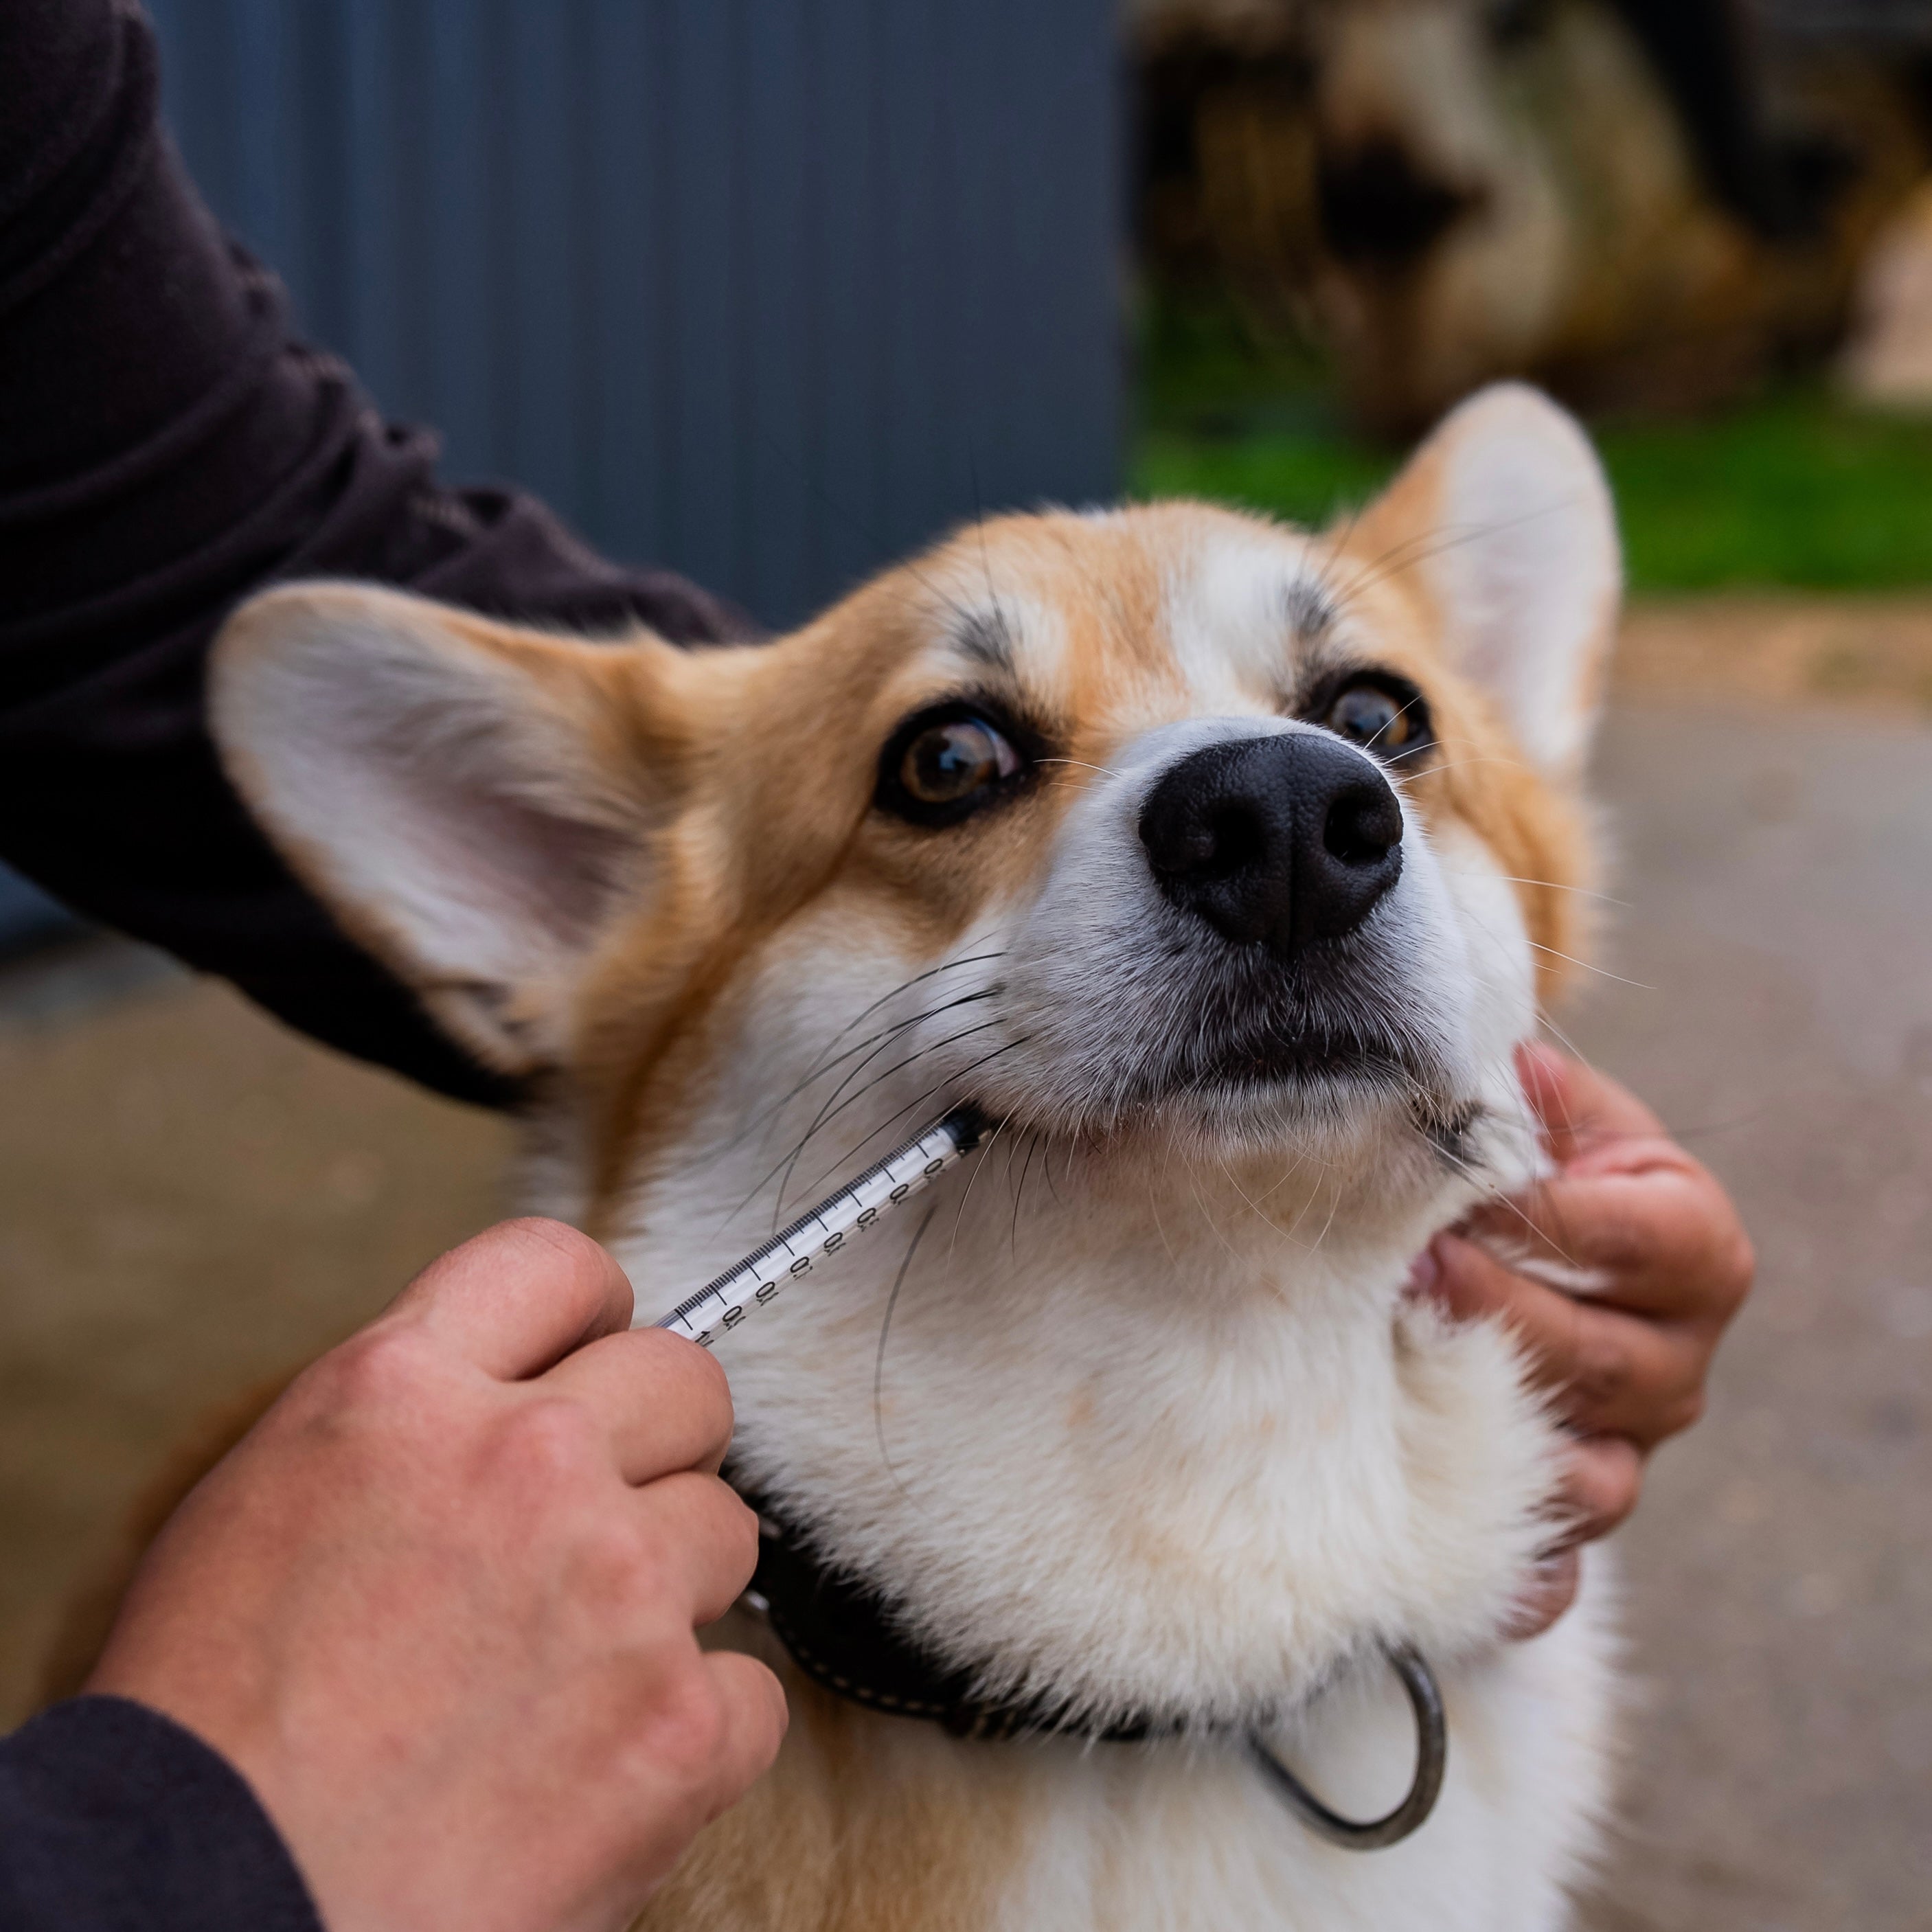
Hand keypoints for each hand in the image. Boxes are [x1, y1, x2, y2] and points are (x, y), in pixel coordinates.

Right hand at [85, 1219, 785, 1931]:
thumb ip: (413, 1420)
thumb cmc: (209, 1731)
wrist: (203, 1913)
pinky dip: (693, 1734)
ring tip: (570, 1674)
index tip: (597, 1353)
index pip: (557, 1265)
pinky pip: (751, 1688)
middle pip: (684, 1380)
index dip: (590, 1312)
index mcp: (404, 1390)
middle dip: (657, 1445)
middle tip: (603, 1525)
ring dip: (669, 1592)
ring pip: (726, 1528)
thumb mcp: (277, 1498)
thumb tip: (517, 1392)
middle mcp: (525, 1460)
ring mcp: (615, 1585)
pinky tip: (601, 1769)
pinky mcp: (676, 1722)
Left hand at [1410, 1045, 1752, 1638]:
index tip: (1449, 1206)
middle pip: (1596, 1356)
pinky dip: (1507, 1562)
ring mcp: (1630, 1445)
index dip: (1538, 1221)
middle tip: (1404, 1278)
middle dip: (1492, 1314)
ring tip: (1400, 1371)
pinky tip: (1434, 1533)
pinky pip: (1553, 1558)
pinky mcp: (1577, 1511)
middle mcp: (1677, 1361)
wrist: (1536, 1253)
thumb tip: (1506, 1069)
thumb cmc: (1545, 1170)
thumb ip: (1538, 1098)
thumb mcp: (1559, 1118)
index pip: (1634, 1242)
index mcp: (1695, 1249)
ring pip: (1578, 1464)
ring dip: (1482, 1422)